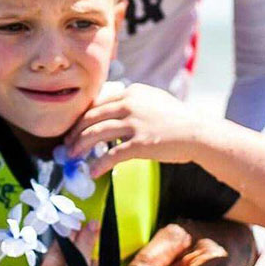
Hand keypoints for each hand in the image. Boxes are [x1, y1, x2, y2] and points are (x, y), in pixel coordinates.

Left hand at [65, 82, 201, 175]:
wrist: (197, 132)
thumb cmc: (177, 118)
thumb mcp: (153, 100)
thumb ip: (133, 102)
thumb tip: (112, 111)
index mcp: (131, 92)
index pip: (97, 103)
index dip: (81, 117)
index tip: (73, 128)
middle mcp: (129, 105)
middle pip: (91, 118)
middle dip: (75, 132)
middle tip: (67, 144)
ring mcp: (134, 124)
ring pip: (96, 134)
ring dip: (80, 147)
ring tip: (72, 157)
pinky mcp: (140, 143)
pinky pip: (112, 155)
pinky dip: (99, 164)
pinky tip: (92, 172)